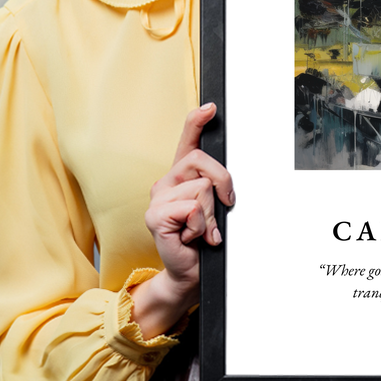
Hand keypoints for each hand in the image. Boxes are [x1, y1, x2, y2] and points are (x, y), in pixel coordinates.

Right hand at [130, 103, 234, 337]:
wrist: (190, 272)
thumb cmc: (203, 240)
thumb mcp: (215, 208)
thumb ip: (216, 188)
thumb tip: (226, 181)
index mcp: (181, 176)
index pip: (187, 141)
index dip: (197, 121)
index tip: (211, 107)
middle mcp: (166, 182)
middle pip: (202, 161)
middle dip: (223, 183)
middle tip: (224, 207)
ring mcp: (157, 198)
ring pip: (202, 188)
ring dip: (211, 214)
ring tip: (202, 230)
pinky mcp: (155, 216)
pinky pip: (192, 208)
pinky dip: (201, 226)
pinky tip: (192, 237)